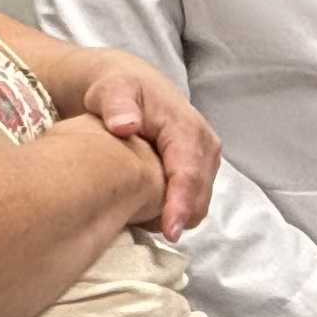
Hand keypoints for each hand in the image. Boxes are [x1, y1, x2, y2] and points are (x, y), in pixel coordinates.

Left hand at [38, 40, 218, 237]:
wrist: (129, 85)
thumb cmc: (118, 89)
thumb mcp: (111, 89)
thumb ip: (117, 106)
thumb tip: (125, 126)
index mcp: (186, 126)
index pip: (189, 172)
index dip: (180, 204)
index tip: (169, 231)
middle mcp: (204, 143)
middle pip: (200, 194)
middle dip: (177, 217)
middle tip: (139, 227)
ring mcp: (205, 157)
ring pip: (199, 202)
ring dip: (175, 215)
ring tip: (139, 217)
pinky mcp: (201, 167)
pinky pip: (194, 200)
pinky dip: (174, 210)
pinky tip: (147, 210)